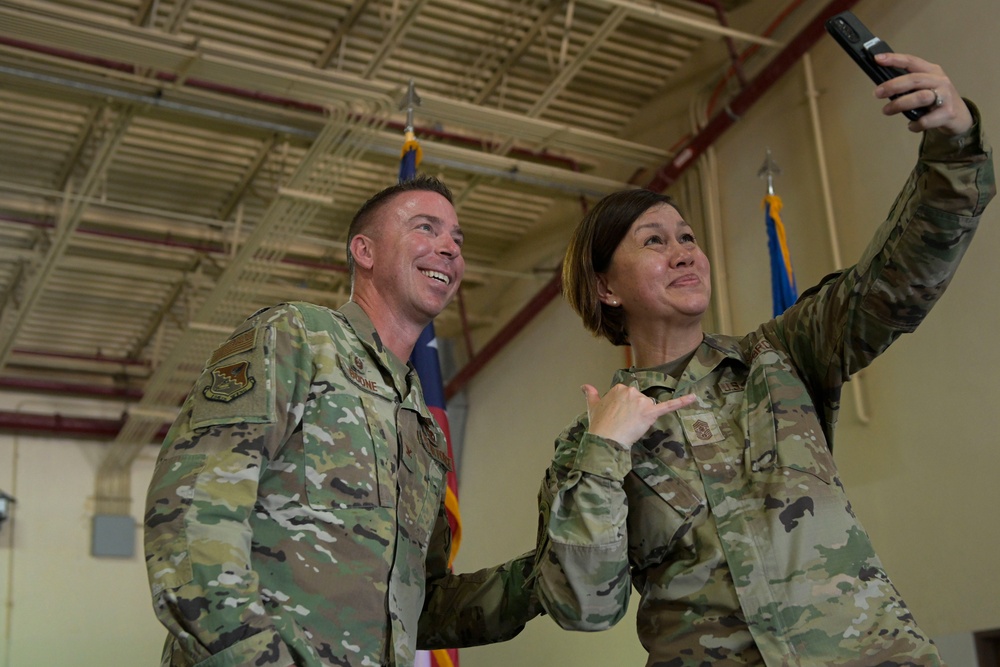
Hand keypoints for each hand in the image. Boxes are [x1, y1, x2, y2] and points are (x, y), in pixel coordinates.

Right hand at [583, 383, 697, 448]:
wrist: (605, 440)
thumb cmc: (599, 425)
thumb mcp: (592, 407)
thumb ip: (591, 394)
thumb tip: (585, 386)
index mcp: (619, 388)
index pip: (629, 396)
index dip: (625, 408)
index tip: (618, 417)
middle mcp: (632, 391)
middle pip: (640, 401)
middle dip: (635, 412)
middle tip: (624, 424)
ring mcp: (642, 401)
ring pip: (649, 408)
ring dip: (643, 417)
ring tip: (631, 426)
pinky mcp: (651, 413)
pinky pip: (669, 406)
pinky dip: (683, 402)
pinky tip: (694, 398)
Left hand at [872, 52, 972, 134]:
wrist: (960, 117)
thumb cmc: (937, 100)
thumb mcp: (926, 87)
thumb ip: (909, 85)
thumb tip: (882, 87)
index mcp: (932, 71)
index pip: (911, 61)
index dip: (894, 59)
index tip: (877, 59)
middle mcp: (939, 81)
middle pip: (914, 79)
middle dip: (893, 85)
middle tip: (877, 93)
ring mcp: (945, 96)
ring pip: (920, 97)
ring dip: (900, 104)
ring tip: (886, 111)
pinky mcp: (947, 113)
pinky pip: (926, 120)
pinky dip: (915, 124)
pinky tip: (911, 125)